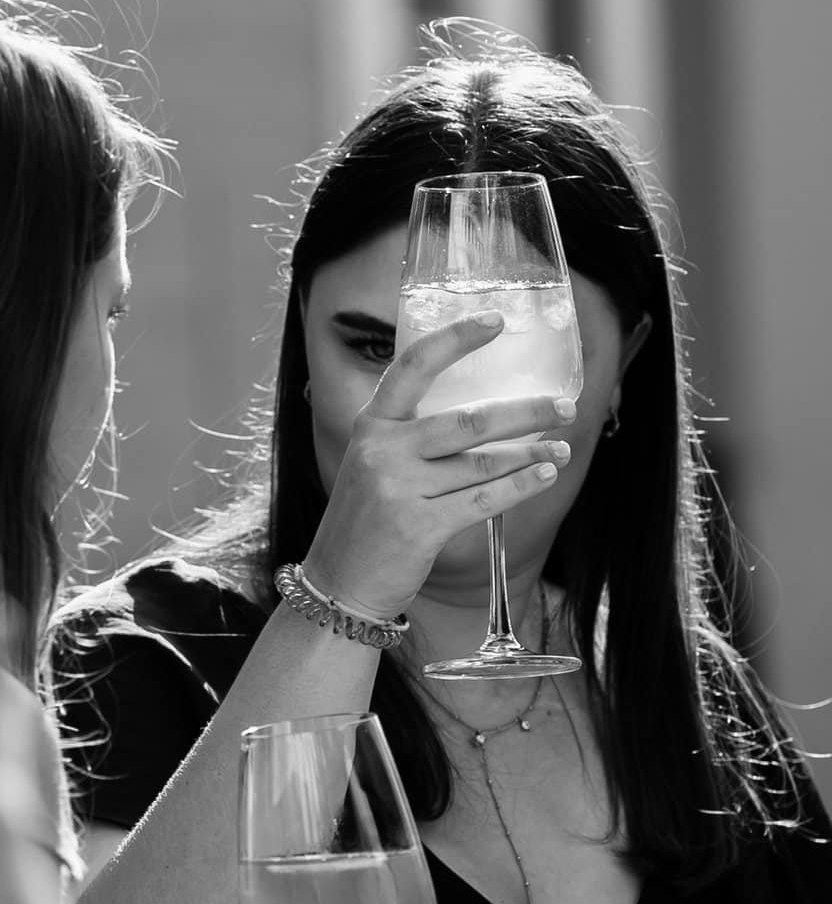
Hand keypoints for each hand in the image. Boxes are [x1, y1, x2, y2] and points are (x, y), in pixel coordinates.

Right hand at [304, 314, 574, 617]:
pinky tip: (544, 476)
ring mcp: (399, 489)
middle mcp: (383, 451)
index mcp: (371, 425)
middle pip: (466, 420)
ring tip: (560, 448)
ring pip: (481, 463)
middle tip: (564, 407)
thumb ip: (411, 438)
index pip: (414, 367)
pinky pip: (482, 501)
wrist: (339, 582)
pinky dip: (519, 487)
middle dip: (524, 412)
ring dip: (530, 454)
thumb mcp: (373, 465)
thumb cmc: (366, 520)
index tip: (495, 322)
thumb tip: (482, 415)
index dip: (456, 340)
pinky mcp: (420, 527)